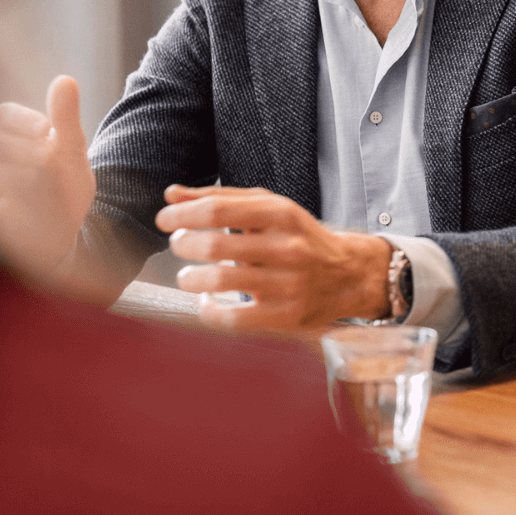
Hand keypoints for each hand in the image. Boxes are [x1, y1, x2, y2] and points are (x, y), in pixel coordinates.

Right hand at [0, 75, 95, 280]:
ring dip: (17, 177)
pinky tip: (26, 210)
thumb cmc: (66, 186)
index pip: (4, 114)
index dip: (24, 121)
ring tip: (42, 189)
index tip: (46, 132)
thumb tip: (65, 80)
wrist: (68, 233)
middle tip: (46, 163)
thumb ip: (67, 117)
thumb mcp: (72, 151)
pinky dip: (8, 207)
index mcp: (13, 137)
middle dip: (21, 150)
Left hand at [155, 184, 392, 330]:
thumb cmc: (301, 237)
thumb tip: (171, 194)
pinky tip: (207, 300)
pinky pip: (231, 319)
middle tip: (179, 244)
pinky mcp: (285, 317)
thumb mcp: (271, 208)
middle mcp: (288, 248)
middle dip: (184, 244)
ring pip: (218, 282)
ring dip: (190, 278)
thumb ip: (221, 198)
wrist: (350, 274)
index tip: (165, 219)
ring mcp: (288, 285)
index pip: (219, 209)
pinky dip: (207, 310)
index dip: (182, 214)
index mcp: (282, 215)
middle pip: (214, 245)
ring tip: (189, 275)